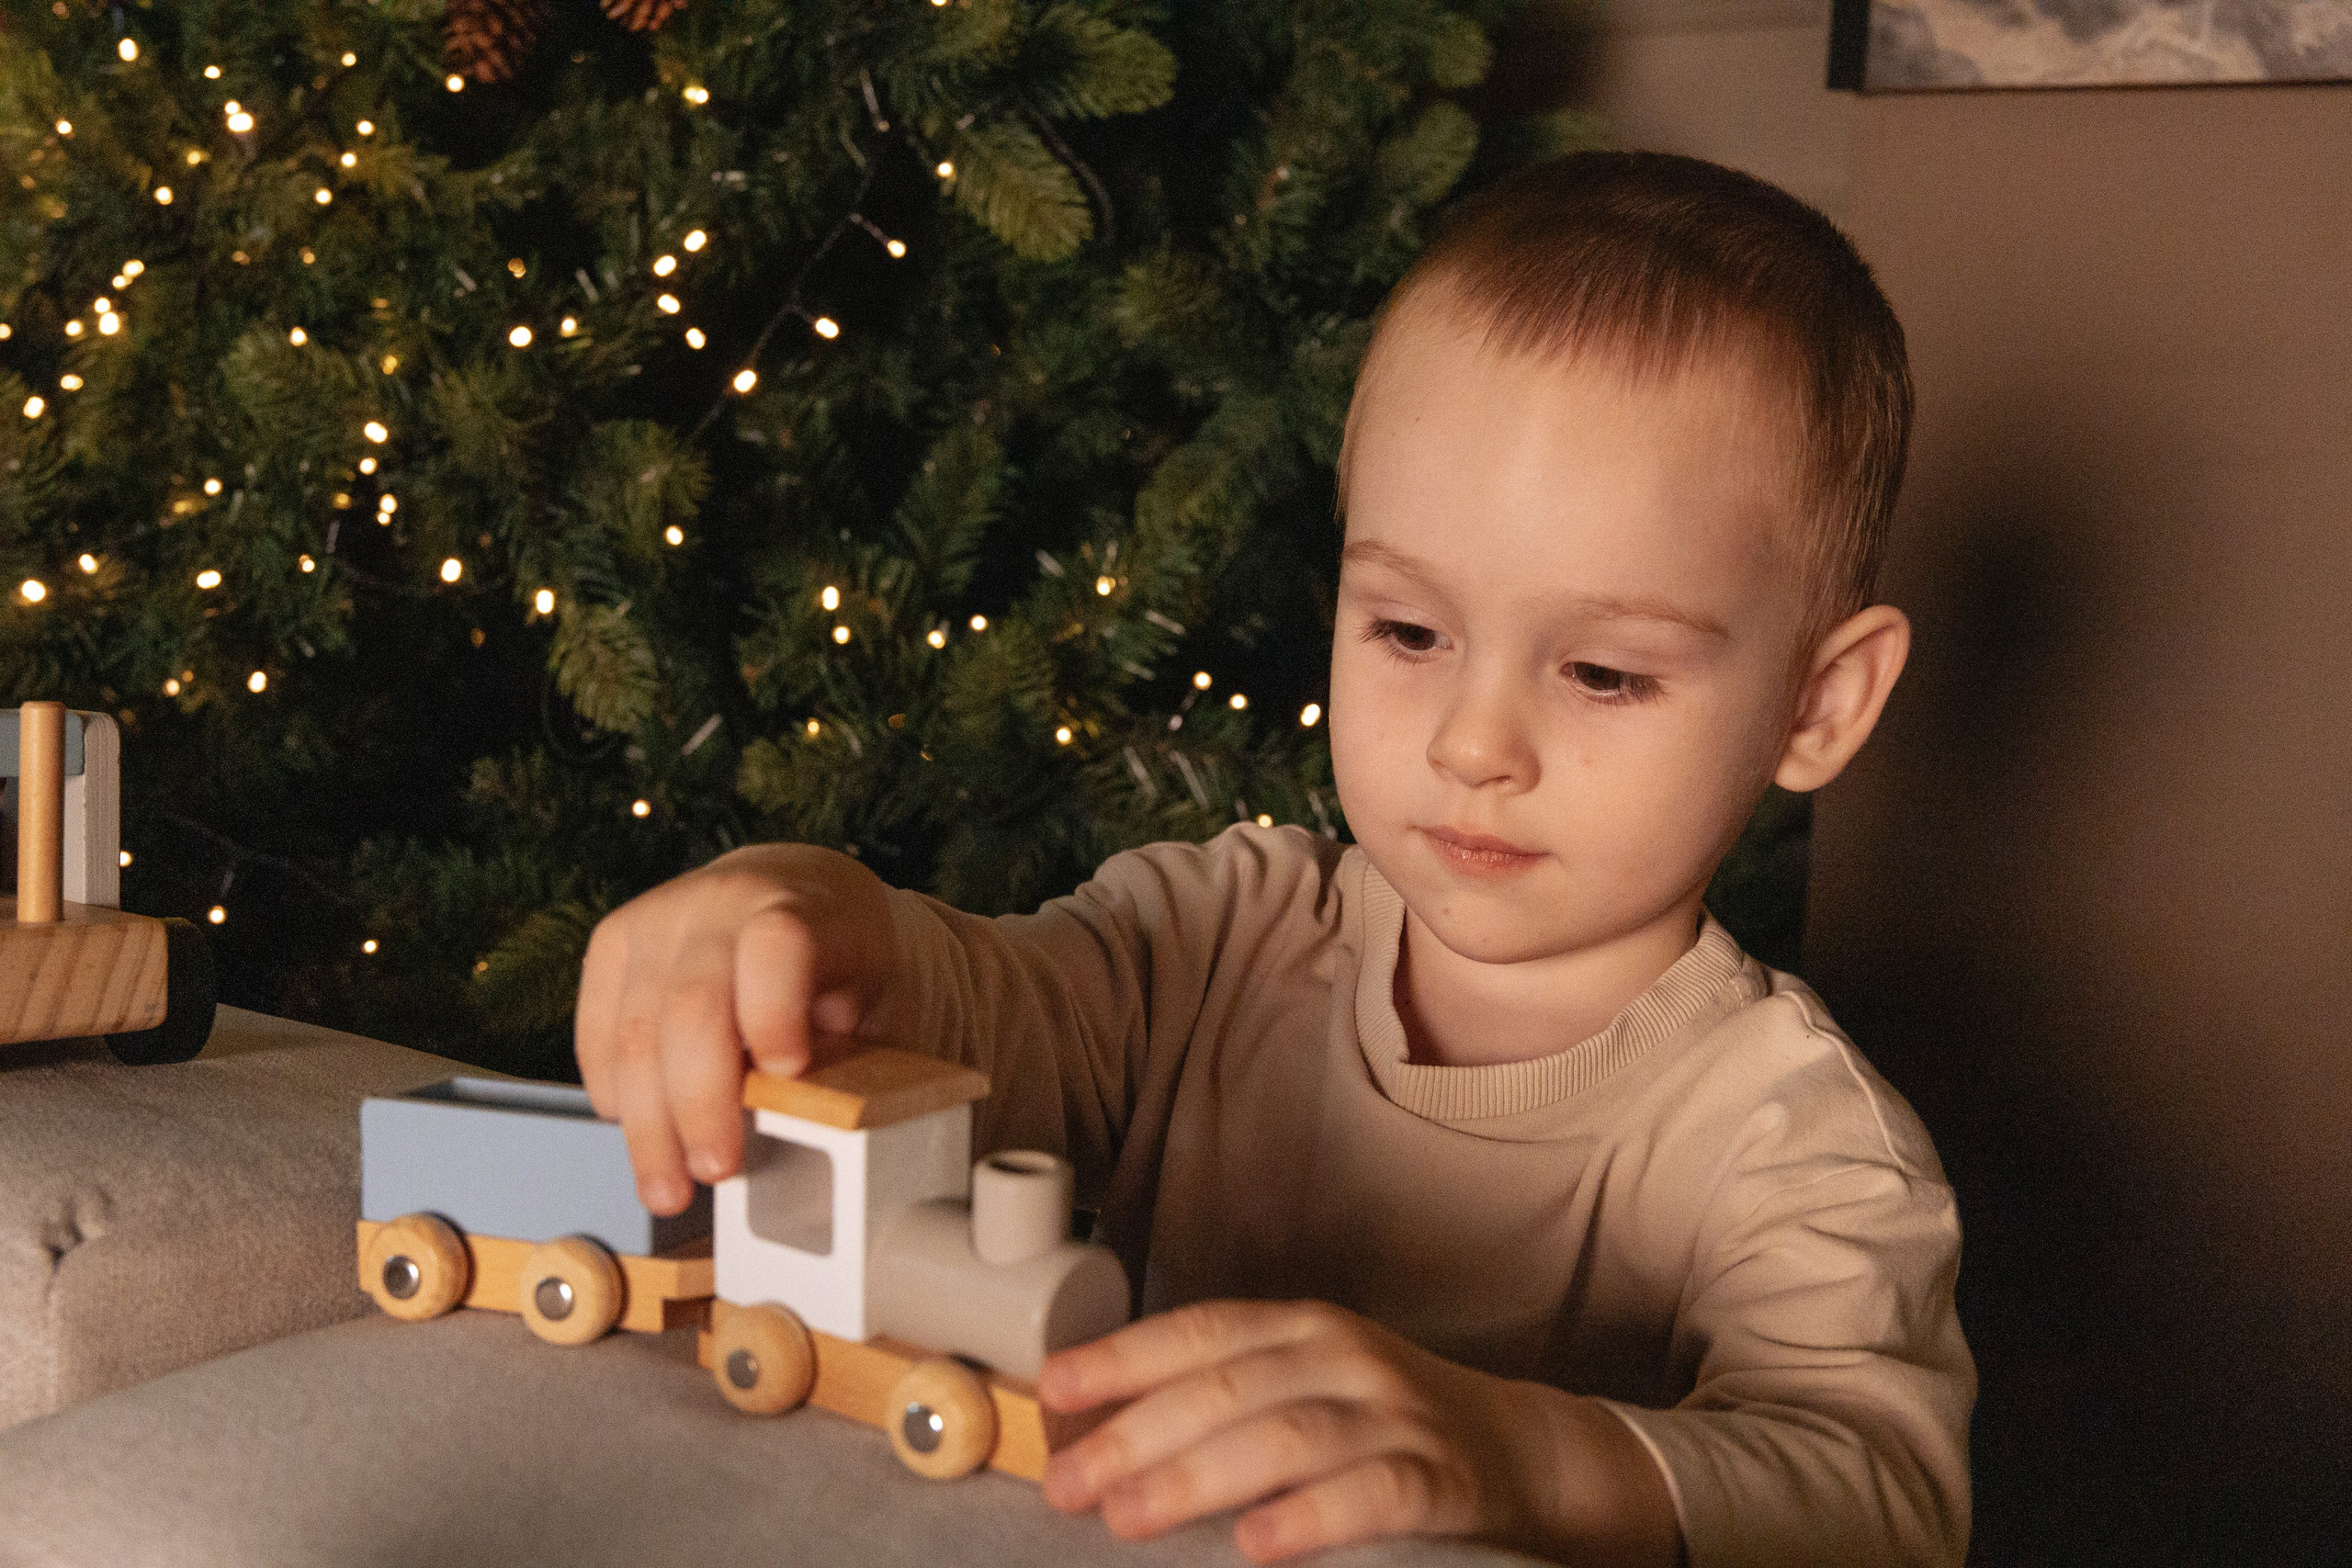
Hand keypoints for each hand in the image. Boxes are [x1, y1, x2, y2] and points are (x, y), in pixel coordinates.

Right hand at [574, 843, 893, 1213]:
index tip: (786, 1072)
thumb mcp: (881, 1003)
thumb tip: (812, 1136)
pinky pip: (599, 1032)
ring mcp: (659, 916)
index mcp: (808, 906)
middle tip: (717, 1170)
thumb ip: (851, 1059)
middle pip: (692, 1005)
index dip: (774, 1012)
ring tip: (668, 1188)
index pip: (778, 946)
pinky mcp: (615, 941)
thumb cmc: (852, 965)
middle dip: (700, 1102)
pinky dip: (617, 1094)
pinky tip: (642, 1135)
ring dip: (648, 1124)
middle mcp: (723, 902)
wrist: (808, 896)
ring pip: (635, 1030)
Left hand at [1035, 1300, 1562, 1562]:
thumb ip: (1218, 1400)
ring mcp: (1396, 1414)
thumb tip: (1092, 1430)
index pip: (1200, 1331)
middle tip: (1069, 1484)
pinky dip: (1309, 1517)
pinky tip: (1257, 1546)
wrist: (1521, 1452)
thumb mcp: (1303, 1388)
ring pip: (1286, 1436)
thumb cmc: (1382, 1426)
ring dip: (1198, 1476)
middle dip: (1137, 1434)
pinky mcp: (1442, 1479)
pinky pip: (1371, 1493)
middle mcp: (1344, 1356)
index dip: (1123, 1356)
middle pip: (1227, 1386)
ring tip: (1129, 1516)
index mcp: (1301, 1328)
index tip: (1052, 1390)